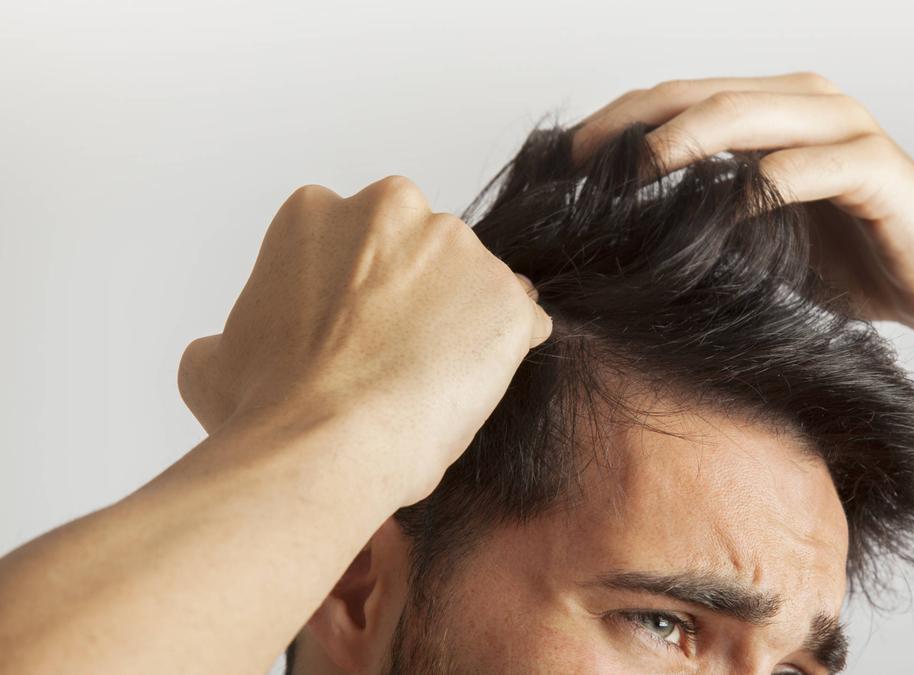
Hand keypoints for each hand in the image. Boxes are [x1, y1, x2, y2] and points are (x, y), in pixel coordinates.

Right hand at [177, 175, 552, 500]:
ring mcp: (457, 249)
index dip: (354, 295)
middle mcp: (392, 208)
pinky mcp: (506, 296)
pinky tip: (470, 389)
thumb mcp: (213, 362)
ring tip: (428, 384)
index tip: (349, 335)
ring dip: (459, 324)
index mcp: (315, 212)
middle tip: (391, 358)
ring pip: (470, 284)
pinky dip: (504, 352)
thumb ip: (231, 334)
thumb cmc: (267, 406)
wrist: (325, 442)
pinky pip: (519, 322)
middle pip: (418, 251)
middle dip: (412, 296)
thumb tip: (225, 347)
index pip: (353, 242)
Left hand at [571, 71, 913, 350]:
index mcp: (776, 111)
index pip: (680, 99)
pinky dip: (763, 185)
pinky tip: (724, 210)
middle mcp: (808, 103)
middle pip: (701, 94)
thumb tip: (627, 228)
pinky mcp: (879, 169)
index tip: (565, 162)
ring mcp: (846, 129)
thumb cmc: (854, 263)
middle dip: (633, 123)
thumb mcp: (763, 237)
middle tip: (579, 163)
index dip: (619, 122)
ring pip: (750, 113)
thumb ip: (710, 214)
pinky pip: (810, 167)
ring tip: (634, 171)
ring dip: (686, 138)